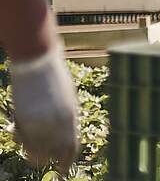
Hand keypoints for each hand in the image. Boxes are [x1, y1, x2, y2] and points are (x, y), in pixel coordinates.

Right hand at [10, 42, 79, 172]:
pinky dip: (19, 140)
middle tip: (41, 160)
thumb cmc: (54, 77)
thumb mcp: (66, 99)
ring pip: (34, 151)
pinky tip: (17, 133)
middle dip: (47, 160)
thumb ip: (65, 119)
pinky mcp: (22, 116)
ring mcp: (39, 120)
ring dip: (31, 153)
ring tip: (28, 149)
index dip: (66, 163)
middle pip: (52, 154)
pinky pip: (20, 138)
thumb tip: (60, 135)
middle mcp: (57, 123)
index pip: (71, 149)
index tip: (62, 171)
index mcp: (71, 118)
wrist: (38, 60)